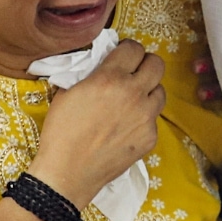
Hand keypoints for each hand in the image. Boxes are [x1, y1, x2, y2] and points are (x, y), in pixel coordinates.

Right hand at [27, 38, 164, 203]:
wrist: (68, 172)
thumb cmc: (61, 132)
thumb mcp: (67, 94)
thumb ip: (90, 76)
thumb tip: (101, 67)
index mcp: (110, 78)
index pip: (134, 48)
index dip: (128, 50)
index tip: (122, 56)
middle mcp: (133, 93)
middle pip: (157, 64)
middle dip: (146, 63)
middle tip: (134, 72)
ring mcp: (146, 117)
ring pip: (160, 91)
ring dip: (148, 91)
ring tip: (132, 101)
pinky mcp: (150, 137)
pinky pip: (153, 119)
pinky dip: (142, 119)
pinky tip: (125, 128)